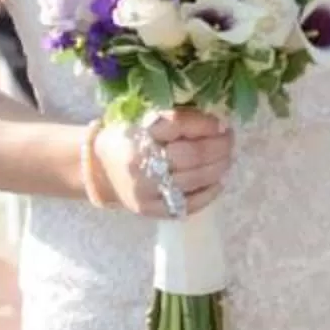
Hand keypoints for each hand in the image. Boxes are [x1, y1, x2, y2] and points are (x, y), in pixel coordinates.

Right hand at [95, 109, 235, 216]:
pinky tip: (217, 181)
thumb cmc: (129, 139)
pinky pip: (187, 204)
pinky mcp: (150, 210)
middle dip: (219, 146)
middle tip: (229, 140)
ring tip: (226, 158)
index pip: (178, 125)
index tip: (222, 123)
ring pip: (194, 180)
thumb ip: (178, 119)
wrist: (101, 171)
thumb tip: (218, 124)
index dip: (206, 124)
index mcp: (138, 134)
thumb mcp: (146, 120)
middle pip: (191, 155)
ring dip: (218, 167)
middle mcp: (140, 164)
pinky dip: (209, 193)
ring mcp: (145, 191)